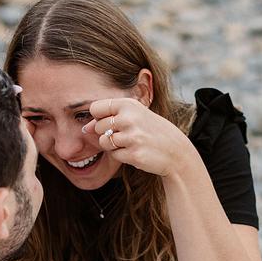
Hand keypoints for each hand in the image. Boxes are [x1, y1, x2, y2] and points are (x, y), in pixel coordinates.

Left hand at [82, 97, 196, 177]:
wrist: (176, 151)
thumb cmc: (152, 131)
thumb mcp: (135, 116)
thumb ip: (110, 117)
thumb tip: (85, 128)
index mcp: (129, 104)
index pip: (96, 108)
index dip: (99, 117)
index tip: (113, 122)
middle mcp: (129, 118)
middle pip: (98, 127)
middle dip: (107, 134)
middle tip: (127, 135)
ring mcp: (131, 137)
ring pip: (104, 142)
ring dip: (114, 146)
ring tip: (131, 144)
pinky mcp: (133, 154)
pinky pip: (114, 155)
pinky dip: (122, 156)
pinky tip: (136, 152)